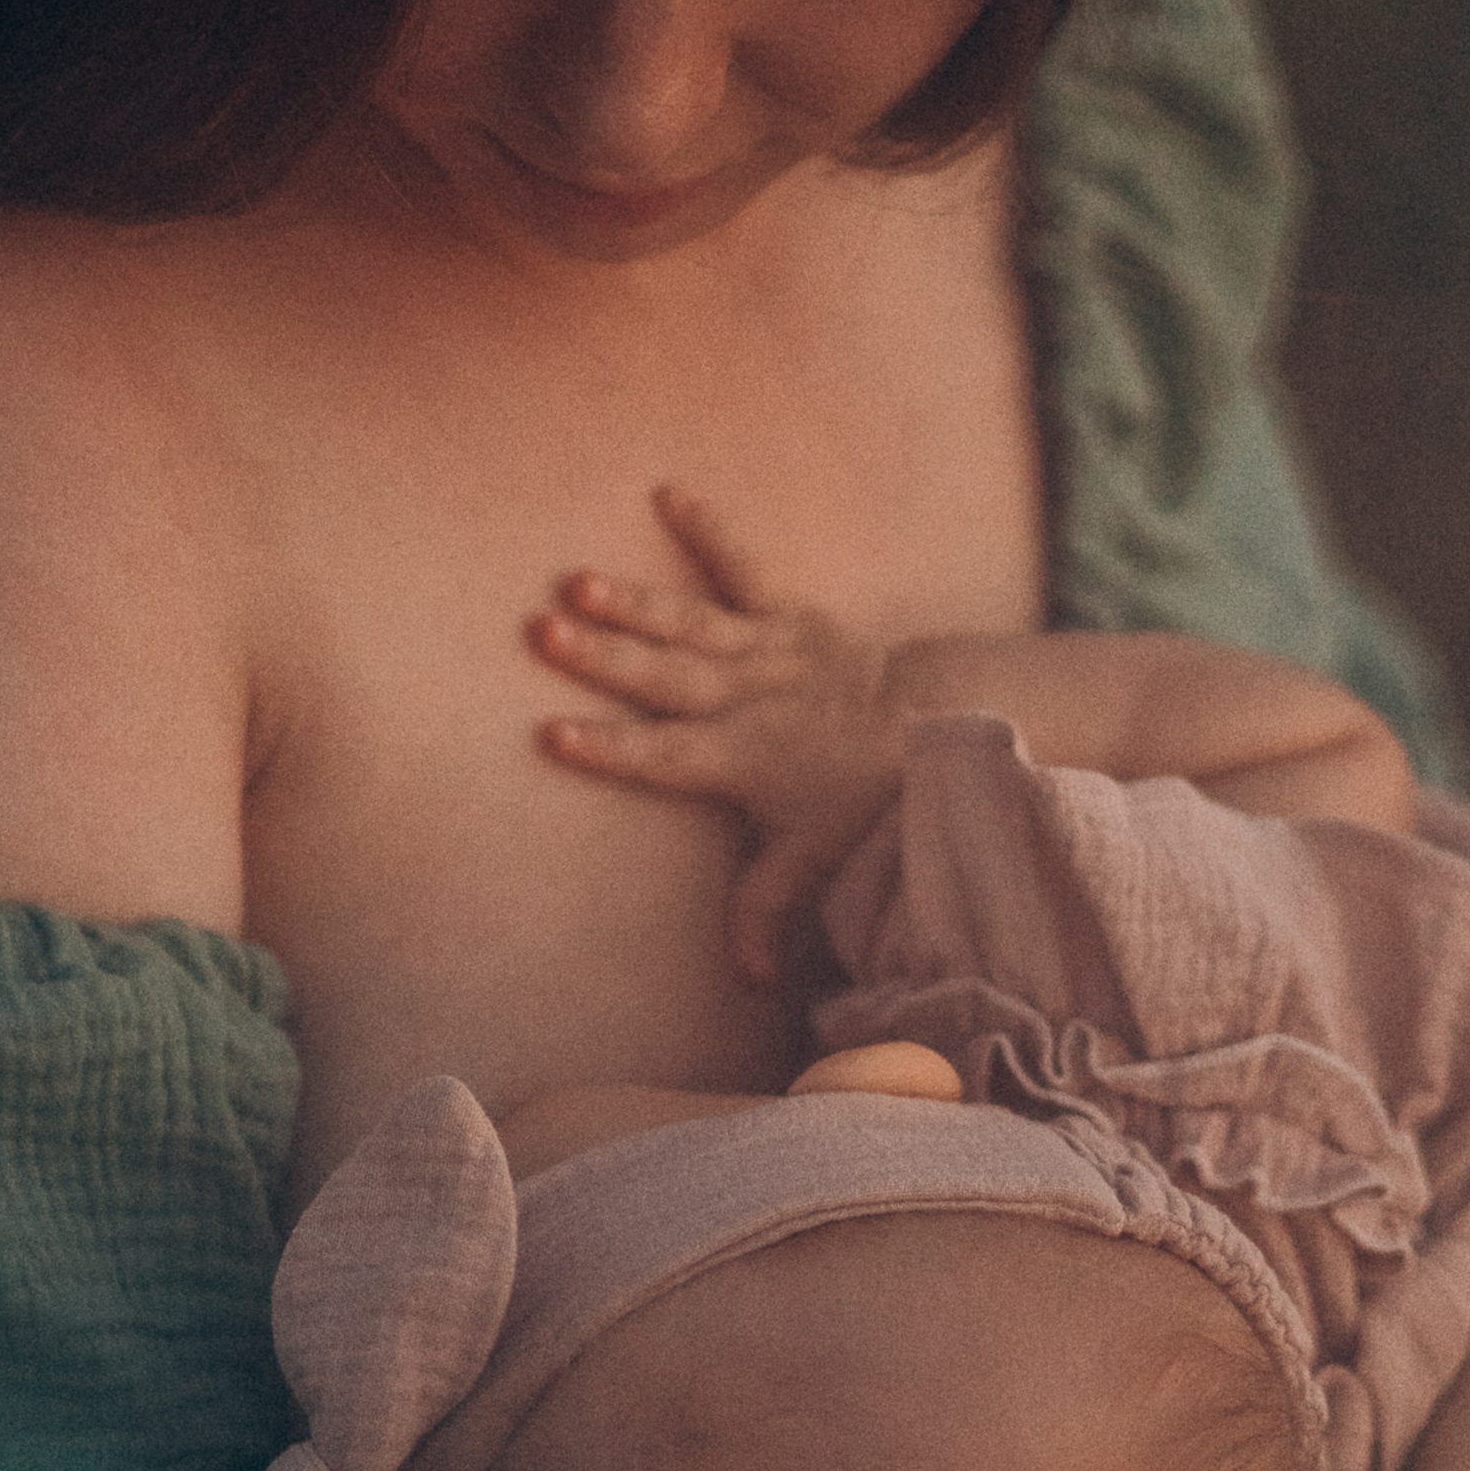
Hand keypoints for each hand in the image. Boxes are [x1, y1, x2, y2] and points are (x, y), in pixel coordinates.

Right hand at [530, 487, 909, 980]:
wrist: (926, 726)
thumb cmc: (855, 799)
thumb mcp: (815, 862)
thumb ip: (768, 912)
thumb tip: (745, 980)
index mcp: (744, 758)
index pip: (665, 758)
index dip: (610, 749)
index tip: (553, 734)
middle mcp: (750, 697)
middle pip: (666, 679)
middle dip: (604, 658)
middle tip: (543, 632)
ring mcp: (769, 648)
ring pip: (691, 623)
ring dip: (634, 603)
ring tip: (577, 582)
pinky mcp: (791, 611)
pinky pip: (747, 564)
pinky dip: (712, 527)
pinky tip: (669, 490)